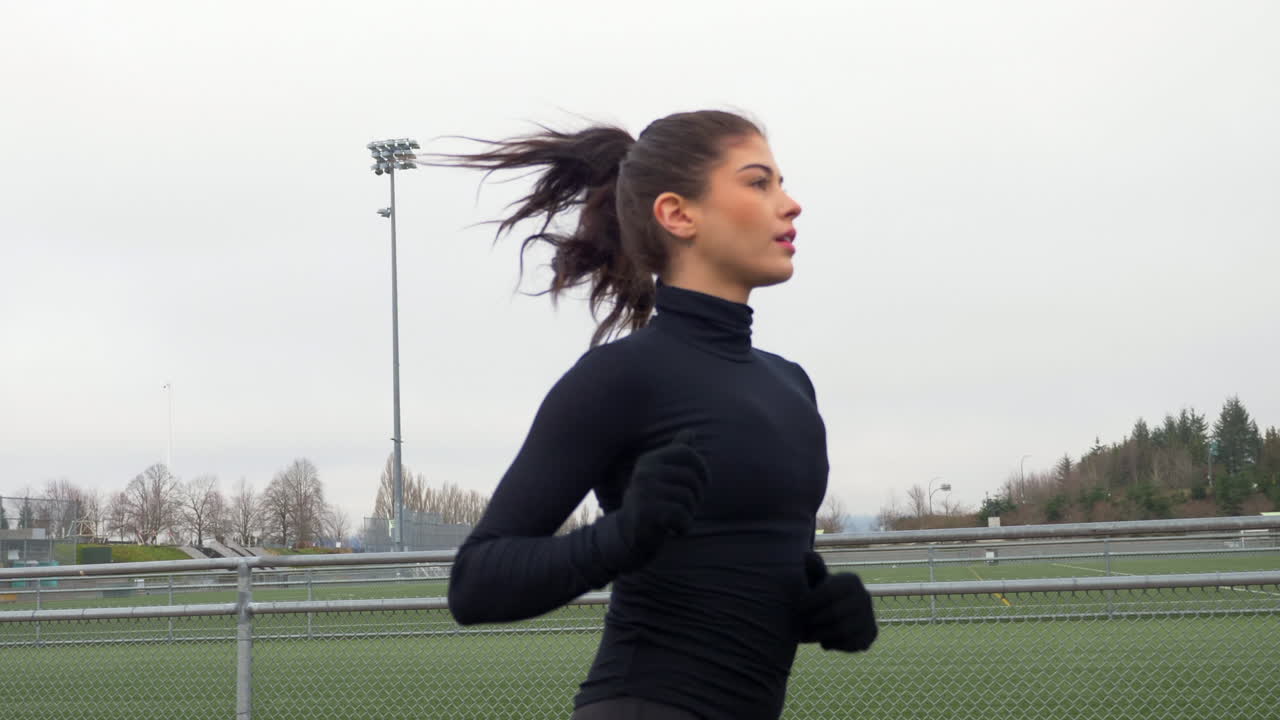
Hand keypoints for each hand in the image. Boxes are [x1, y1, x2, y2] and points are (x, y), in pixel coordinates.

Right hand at [615, 430, 710, 569]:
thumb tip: (691, 432)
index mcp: (650, 460)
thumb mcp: (662, 475)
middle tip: (685, 508)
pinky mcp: (646, 513)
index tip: (703, 483)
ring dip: (689, 514)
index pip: (686, 453)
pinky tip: (675, 530)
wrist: (629, 535)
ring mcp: (643, 492)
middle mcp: (644, 473)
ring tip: (676, 519)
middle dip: (696, 497)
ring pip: (688, 498)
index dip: (702, 468)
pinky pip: (681, 515)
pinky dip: (684, 526)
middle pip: (691, 478)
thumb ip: (676, 454)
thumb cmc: (653, 501)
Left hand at [797, 550, 877, 651]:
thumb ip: (812, 568)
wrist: (838, 614)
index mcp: (851, 580)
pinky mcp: (871, 635)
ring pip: (842, 630)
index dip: (809, 602)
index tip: (797, 608)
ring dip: (821, 634)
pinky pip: (850, 644)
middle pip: (834, 613)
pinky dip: (834, 644)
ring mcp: (870, 616)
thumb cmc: (820, 593)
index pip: (828, 592)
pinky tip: (825, 641)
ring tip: (808, 634)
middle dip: (814, 620)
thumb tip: (807, 554)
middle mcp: (865, 596)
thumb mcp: (815, 580)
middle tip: (801, 623)